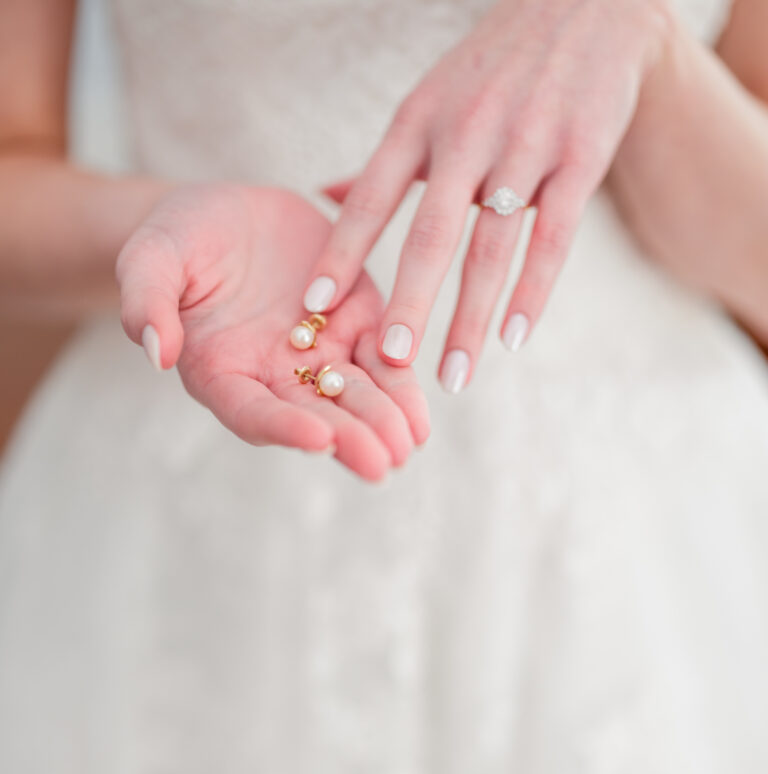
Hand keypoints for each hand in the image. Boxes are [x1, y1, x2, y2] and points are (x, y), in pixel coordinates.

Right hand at [117, 184, 428, 480]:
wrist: (226, 212)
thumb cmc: (177, 238)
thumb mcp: (150, 256)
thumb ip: (147, 300)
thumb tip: (155, 352)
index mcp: (220, 370)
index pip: (250, 410)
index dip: (282, 426)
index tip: (317, 438)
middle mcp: (271, 375)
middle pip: (312, 415)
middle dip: (349, 439)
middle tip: (382, 463)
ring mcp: (315, 354)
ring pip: (353, 397)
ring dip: (382, 423)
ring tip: (410, 445)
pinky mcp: (353, 325)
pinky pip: (380, 361)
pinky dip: (400, 387)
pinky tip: (421, 417)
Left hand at [301, 0, 673, 389]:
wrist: (587, 7)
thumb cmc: (491, 71)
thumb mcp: (427, 102)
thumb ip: (381, 162)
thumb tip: (320, 196)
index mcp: (419, 120)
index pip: (370, 198)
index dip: (341, 255)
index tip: (314, 310)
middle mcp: (467, 133)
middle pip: (431, 233)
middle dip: (408, 302)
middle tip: (389, 362)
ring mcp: (527, 146)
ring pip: (492, 247)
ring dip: (470, 318)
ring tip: (453, 375)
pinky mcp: (581, 157)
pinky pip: (554, 237)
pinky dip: (533, 291)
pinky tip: (514, 337)